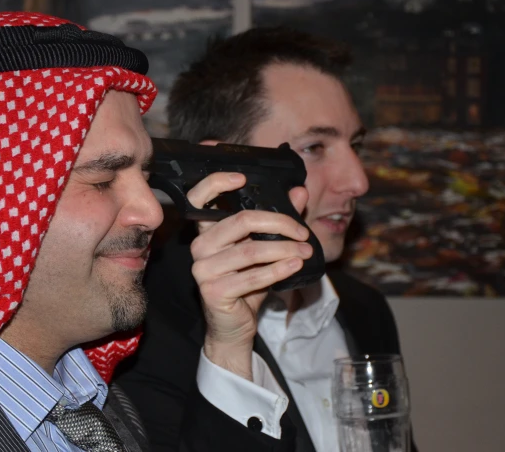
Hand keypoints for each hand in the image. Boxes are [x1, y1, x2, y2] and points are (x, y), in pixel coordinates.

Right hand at [187, 172, 310, 380]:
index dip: (217, 183)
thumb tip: (299, 192)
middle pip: (241, 221)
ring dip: (285, 249)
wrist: (234, 326)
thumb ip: (279, 220)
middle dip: (279, 223)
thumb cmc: (248, 283)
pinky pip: (252, 276)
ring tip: (305, 251)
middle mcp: (200, 246)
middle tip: (302, 231)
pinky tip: (295, 266)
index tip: (243, 178)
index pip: (199, 198)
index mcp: (207, 231)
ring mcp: (203, 269)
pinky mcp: (213, 291)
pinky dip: (278, 270)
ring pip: (251, 250)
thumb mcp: (265, 249)